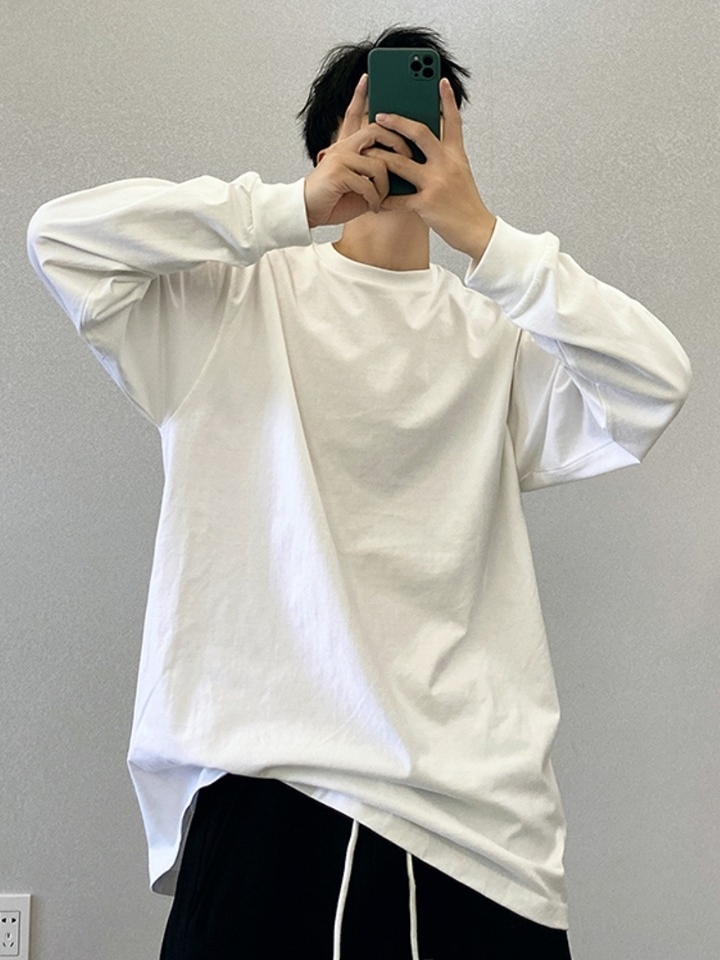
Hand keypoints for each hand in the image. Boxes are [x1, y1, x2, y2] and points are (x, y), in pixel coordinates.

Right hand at [303, 74, 413, 227]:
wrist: (307, 212)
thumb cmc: (333, 200)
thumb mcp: (359, 184)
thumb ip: (374, 172)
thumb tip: (397, 170)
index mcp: (345, 147)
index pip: (353, 116)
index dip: (359, 96)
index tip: (365, 78)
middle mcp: (342, 147)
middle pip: (377, 131)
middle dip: (398, 144)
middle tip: (408, 159)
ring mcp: (340, 157)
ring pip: (379, 163)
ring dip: (385, 186)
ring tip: (381, 199)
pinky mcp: (338, 172)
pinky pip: (368, 183)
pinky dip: (375, 199)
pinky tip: (372, 206)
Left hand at [366, 78, 496, 259]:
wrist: (477, 232)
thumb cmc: (466, 205)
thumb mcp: (461, 175)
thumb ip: (445, 158)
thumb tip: (423, 145)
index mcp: (456, 155)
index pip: (453, 121)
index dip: (447, 99)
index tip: (439, 79)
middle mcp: (446, 164)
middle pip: (419, 133)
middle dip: (397, 122)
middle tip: (380, 115)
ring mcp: (436, 183)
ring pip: (400, 163)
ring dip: (381, 158)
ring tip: (367, 153)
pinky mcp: (426, 204)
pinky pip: (397, 199)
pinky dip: (384, 199)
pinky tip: (375, 198)